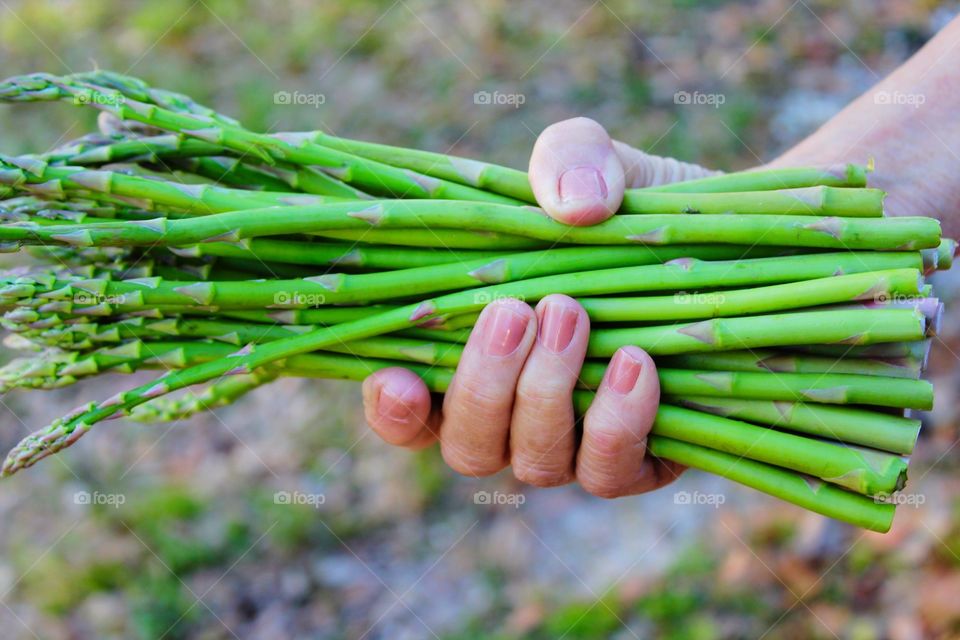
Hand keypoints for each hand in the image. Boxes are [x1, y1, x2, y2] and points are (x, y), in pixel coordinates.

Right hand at [361, 117, 711, 496]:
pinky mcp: (640, 460)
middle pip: (467, 448)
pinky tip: (635, 362)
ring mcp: (574, 445)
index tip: (398, 376)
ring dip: (543, 394)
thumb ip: (566, 159)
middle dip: (482, 386)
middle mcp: (514, 417)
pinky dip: (614, 421)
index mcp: (472, 358)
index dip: (391, 410)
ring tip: (571, 311)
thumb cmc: (629, 205)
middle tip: (515, 310)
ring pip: (533, 464)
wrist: (724, 238)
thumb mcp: (592, 162)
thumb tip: (573, 206)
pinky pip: (609, 471)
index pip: (408, 412)